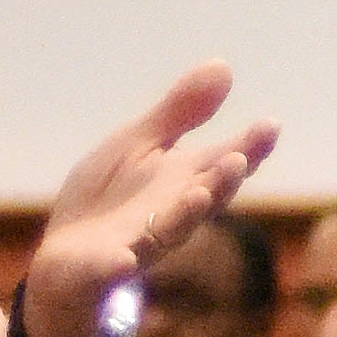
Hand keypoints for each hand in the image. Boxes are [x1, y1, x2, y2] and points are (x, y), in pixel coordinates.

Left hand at [21, 61, 280, 336]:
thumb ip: (180, 113)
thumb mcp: (139, 145)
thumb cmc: (108, 202)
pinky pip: (111, 270)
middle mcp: (169, 215)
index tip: (270, 125)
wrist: (65, 262)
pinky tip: (123, 261)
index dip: (247, 147)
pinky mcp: (100, 269)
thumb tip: (224, 66)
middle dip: (220, 182)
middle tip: (237, 158)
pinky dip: (117, 267)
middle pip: (203, 199)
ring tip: (199, 194)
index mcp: (181, 183)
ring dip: (185, 215)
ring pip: (168, 232)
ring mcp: (137, 243)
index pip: (221, 164)